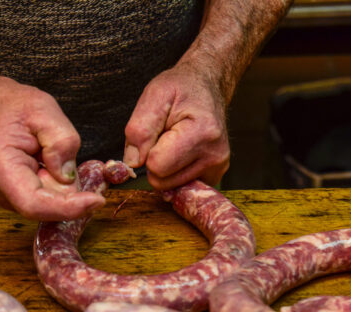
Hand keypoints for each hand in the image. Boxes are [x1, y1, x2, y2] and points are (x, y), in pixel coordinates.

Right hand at [0, 76, 104, 220]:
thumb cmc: (11, 108)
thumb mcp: (42, 110)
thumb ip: (61, 141)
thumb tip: (68, 176)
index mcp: (1, 168)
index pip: (34, 204)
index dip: (67, 208)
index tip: (97, 200)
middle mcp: (0, 190)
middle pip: (46, 207)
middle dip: (70, 191)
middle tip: (80, 163)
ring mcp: (6, 197)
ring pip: (48, 204)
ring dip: (61, 185)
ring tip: (49, 153)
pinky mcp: (15, 198)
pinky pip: (45, 198)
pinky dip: (55, 184)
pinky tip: (46, 162)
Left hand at [123, 62, 229, 189]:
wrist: (207, 86)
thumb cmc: (180, 88)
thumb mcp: (154, 95)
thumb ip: (140, 128)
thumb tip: (133, 162)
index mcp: (202, 133)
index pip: (156, 166)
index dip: (147, 151)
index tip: (158, 132)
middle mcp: (214, 155)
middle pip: (161, 181)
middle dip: (155, 161)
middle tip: (165, 136)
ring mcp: (217, 168)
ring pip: (169, 187)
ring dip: (164, 167)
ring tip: (174, 141)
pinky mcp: (215, 175)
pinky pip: (179, 186)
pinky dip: (174, 173)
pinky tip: (181, 152)